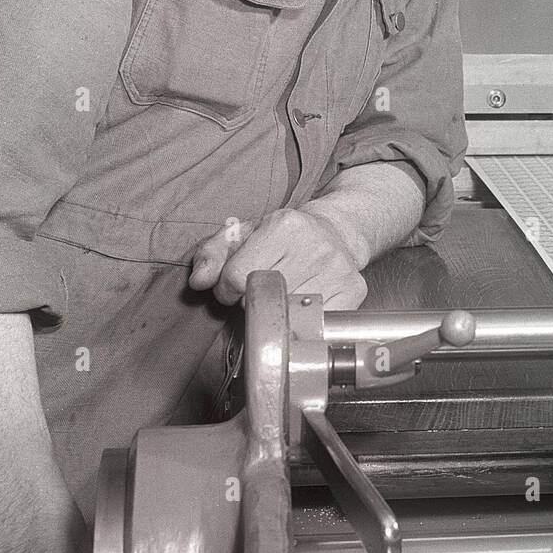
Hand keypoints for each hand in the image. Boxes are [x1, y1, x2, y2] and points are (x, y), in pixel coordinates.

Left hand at [188, 207, 368, 308]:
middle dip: (253, 303)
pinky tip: (301, 311)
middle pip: (262, 300)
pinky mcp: (353, 291)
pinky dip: (304, 326)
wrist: (336, 232)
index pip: (237, 278)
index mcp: (285, 226)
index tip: (236, 287)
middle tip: (261, 293)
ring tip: (281, 301)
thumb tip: (199, 280)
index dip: (228, 289)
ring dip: (278, 317)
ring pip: (288, 317)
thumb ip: (212, 253)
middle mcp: (316, 246)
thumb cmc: (283, 237)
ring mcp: (338, 270)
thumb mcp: (243, 234)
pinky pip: (317, 326)